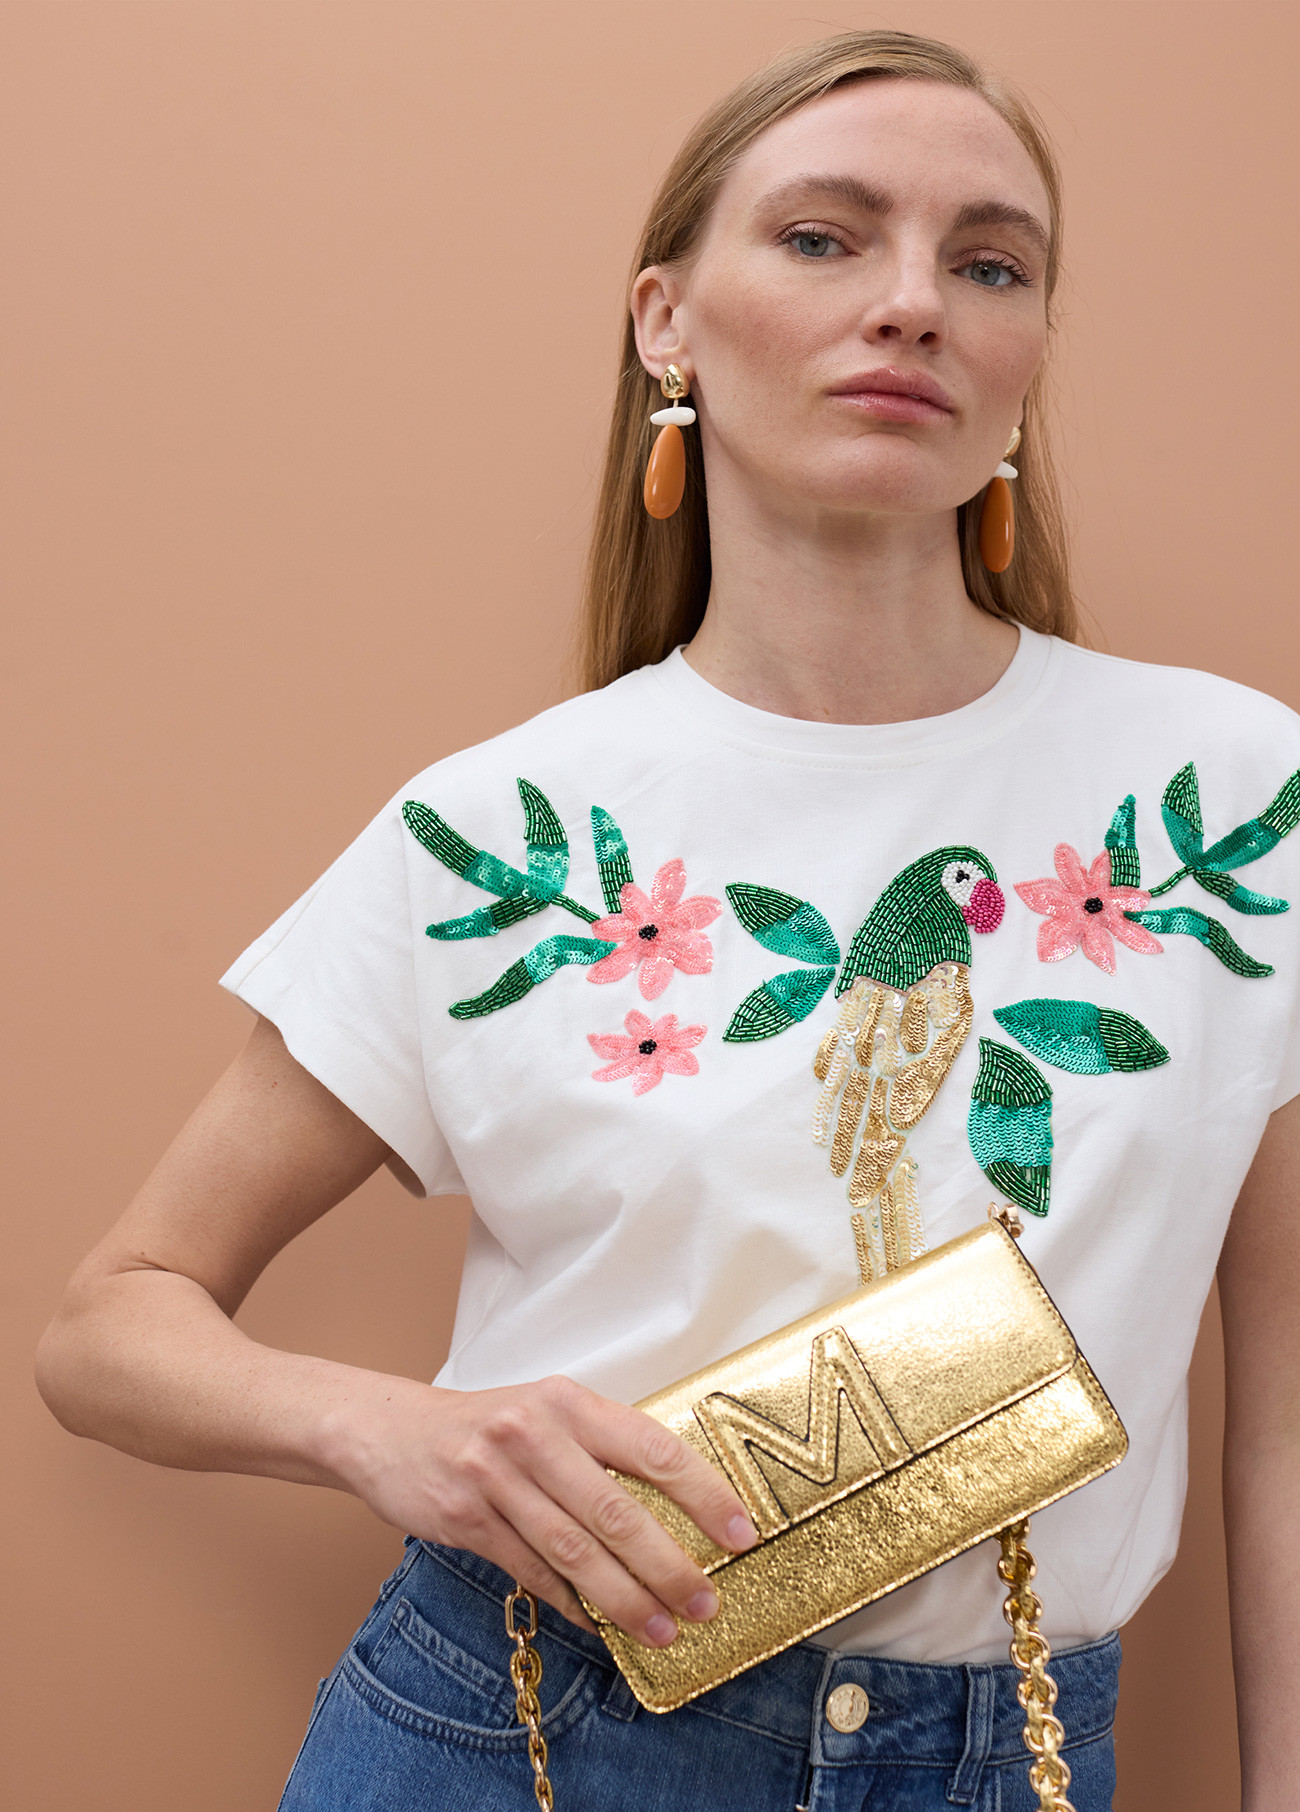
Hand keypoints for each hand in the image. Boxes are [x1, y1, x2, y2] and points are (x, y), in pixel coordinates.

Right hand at [329, 1372, 759, 1646]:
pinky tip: (601, 1627)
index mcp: (568, 1402)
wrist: (386, 1429)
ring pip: (575, 1552)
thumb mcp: (547, 1411)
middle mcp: (535, 1435)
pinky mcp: (467, 1520)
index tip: (740, 1532)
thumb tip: (676, 1505)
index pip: (653, 1448)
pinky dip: (571, 1605)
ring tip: (663, 1630)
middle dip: (669, 1565)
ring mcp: (496, 1478)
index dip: (703, 1494)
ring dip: (625, 1599)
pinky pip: (532, 1572)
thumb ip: (602, 1447)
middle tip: (707, 1602)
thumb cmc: (485, 1424)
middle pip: (617, 1512)